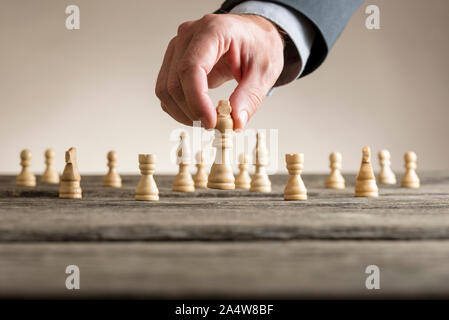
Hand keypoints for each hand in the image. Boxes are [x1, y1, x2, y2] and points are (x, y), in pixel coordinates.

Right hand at [155, 13, 283, 129]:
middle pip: (175, 82)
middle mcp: (189, 36)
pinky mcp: (174, 60)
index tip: (211, 121)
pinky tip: (198, 113)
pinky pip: (166, 89)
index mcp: (213, 31)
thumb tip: (234, 122)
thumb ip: (250, 97)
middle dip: (192, 111)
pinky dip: (179, 107)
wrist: (254, 33)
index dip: (197, 100)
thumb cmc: (260, 44)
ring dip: (183, 112)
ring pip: (165, 88)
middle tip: (215, 125)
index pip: (191, 68)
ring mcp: (178, 47)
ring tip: (208, 120)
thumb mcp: (265, 71)